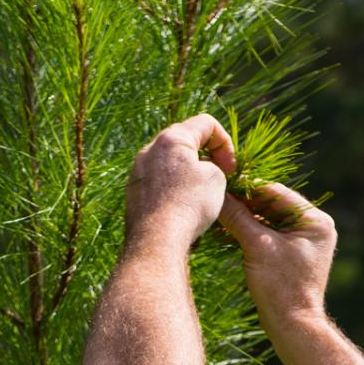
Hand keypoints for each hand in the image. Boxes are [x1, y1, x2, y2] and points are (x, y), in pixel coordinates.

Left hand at [124, 113, 235, 250]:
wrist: (156, 241)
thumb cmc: (189, 205)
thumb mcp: (216, 177)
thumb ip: (212, 165)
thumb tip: (201, 172)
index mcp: (171, 139)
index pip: (205, 123)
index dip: (225, 143)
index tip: (230, 168)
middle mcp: (149, 151)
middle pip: (185, 142)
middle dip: (206, 156)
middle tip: (219, 178)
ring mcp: (138, 173)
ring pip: (170, 164)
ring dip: (189, 174)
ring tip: (201, 195)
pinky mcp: (133, 194)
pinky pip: (159, 184)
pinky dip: (174, 190)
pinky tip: (183, 209)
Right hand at [218, 182, 336, 330]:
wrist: (292, 325)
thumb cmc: (281, 288)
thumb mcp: (257, 247)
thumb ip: (238, 218)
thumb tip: (218, 196)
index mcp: (314, 220)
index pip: (275, 192)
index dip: (246, 190)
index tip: (222, 188)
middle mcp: (312, 226)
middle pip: (271, 205)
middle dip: (243, 205)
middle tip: (216, 202)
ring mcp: (301, 241)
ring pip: (266, 220)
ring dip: (242, 219)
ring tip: (217, 218)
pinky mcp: (290, 254)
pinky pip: (266, 235)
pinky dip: (247, 233)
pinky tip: (225, 233)